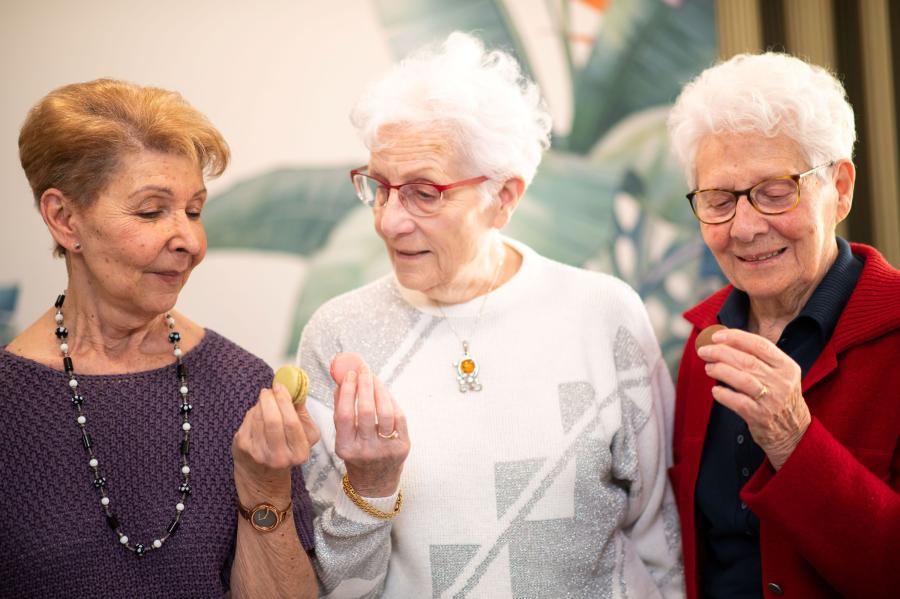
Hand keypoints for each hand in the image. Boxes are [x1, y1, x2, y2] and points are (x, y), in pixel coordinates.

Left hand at [232, 383, 320, 504]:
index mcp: (299, 453)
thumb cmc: (286, 450)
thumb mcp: (304, 436)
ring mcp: (259, 454)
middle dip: (270, 399)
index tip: (281, 387)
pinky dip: (253, 412)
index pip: (292, 423)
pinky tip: (257, 413)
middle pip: (273, 420)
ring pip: (258, 418)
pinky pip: (248, 421)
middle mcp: (279, 457)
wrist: (263, 477)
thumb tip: (296, 389)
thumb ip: (302, 413)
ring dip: (261, 403)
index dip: (285, 401)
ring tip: (265, 400)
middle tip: (270, 390)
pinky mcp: (243, 448)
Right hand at [330, 354, 409, 496]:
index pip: (344, 415)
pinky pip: (399, 418)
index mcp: (345, 448)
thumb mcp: (343, 437)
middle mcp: (365, 450)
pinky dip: (391, 401)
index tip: (349, 374)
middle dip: (365, 385)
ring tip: (373, 378)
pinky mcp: (403, 447)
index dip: (347, 391)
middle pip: (366, 411)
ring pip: (385, 412)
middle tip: (363, 369)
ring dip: (380, 390)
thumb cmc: (356, 454)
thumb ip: (341, 410)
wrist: (375, 482)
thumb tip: (342, 380)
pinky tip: (385, 394)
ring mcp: (386, 449)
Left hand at [697, 328, 810, 469]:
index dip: (736, 338)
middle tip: (704, 351)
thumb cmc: (778, 396)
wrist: (793, 430)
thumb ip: (758, 359)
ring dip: (720, 370)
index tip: (716, 336)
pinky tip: (715, 390)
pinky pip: (738, 402)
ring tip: (708, 368)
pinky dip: (723, 394)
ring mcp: (772, 400)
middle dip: (721, 352)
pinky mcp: (760, 416)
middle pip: (747, 361)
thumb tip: (724, 342)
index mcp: (786, 366)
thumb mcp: (779, 375)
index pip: (760, 345)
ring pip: (742, 379)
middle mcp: (782, 382)